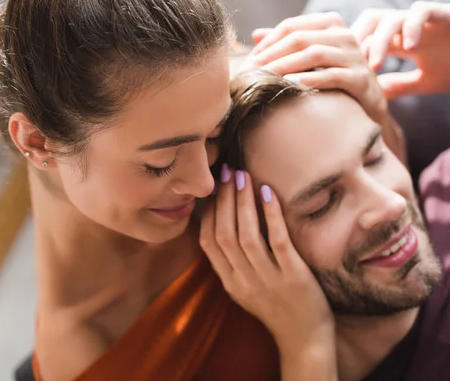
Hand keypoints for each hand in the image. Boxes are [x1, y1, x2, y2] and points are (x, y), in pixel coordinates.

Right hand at [199, 165, 333, 353]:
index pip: (208, 242)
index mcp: (229, 282)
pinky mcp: (294, 278)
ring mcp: (268, 280)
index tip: (213, 188)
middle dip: (224, 200)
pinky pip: (278, 241)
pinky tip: (268, 193)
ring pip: (247, 236)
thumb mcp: (245, 289)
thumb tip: (221, 225)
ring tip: (244, 177)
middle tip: (227, 173)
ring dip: (243, 203)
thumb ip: (232, 263)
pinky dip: (271, 215)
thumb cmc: (276, 308)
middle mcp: (244, 281)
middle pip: (224, 234)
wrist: (304, 340)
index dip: (209, 212)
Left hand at [248, 13, 406, 163]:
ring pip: (315, 54)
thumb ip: (286, 43)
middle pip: (302, 38)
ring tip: (266, 77)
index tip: (251, 59)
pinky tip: (291, 85)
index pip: (292, 26)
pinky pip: (332, 76)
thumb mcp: (309, 57)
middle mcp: (345, 35)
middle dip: (273, 54)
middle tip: (252, 70)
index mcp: (331, 24)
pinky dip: (309, 79)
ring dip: (286, 65)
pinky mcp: (361, 78)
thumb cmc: (331, 76)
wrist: (366, 104)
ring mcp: (355, 56)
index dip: (269, 42)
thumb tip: (255, 33)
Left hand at [352, 2, 449, 98]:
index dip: (352, 52)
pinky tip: (409, 47)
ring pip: (390, 16)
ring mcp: (425, 20)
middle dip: (357, 38)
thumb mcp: (425, 81)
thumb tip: (374, 93)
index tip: (343, 73)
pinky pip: (421, 10)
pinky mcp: (445, 14)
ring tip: (374, 64)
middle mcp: (408, 27)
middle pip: (370, 20)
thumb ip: (399, 86)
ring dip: (378, 40)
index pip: (366, 37)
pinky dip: (411, 26)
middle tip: (351, 64)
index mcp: (400, 40)